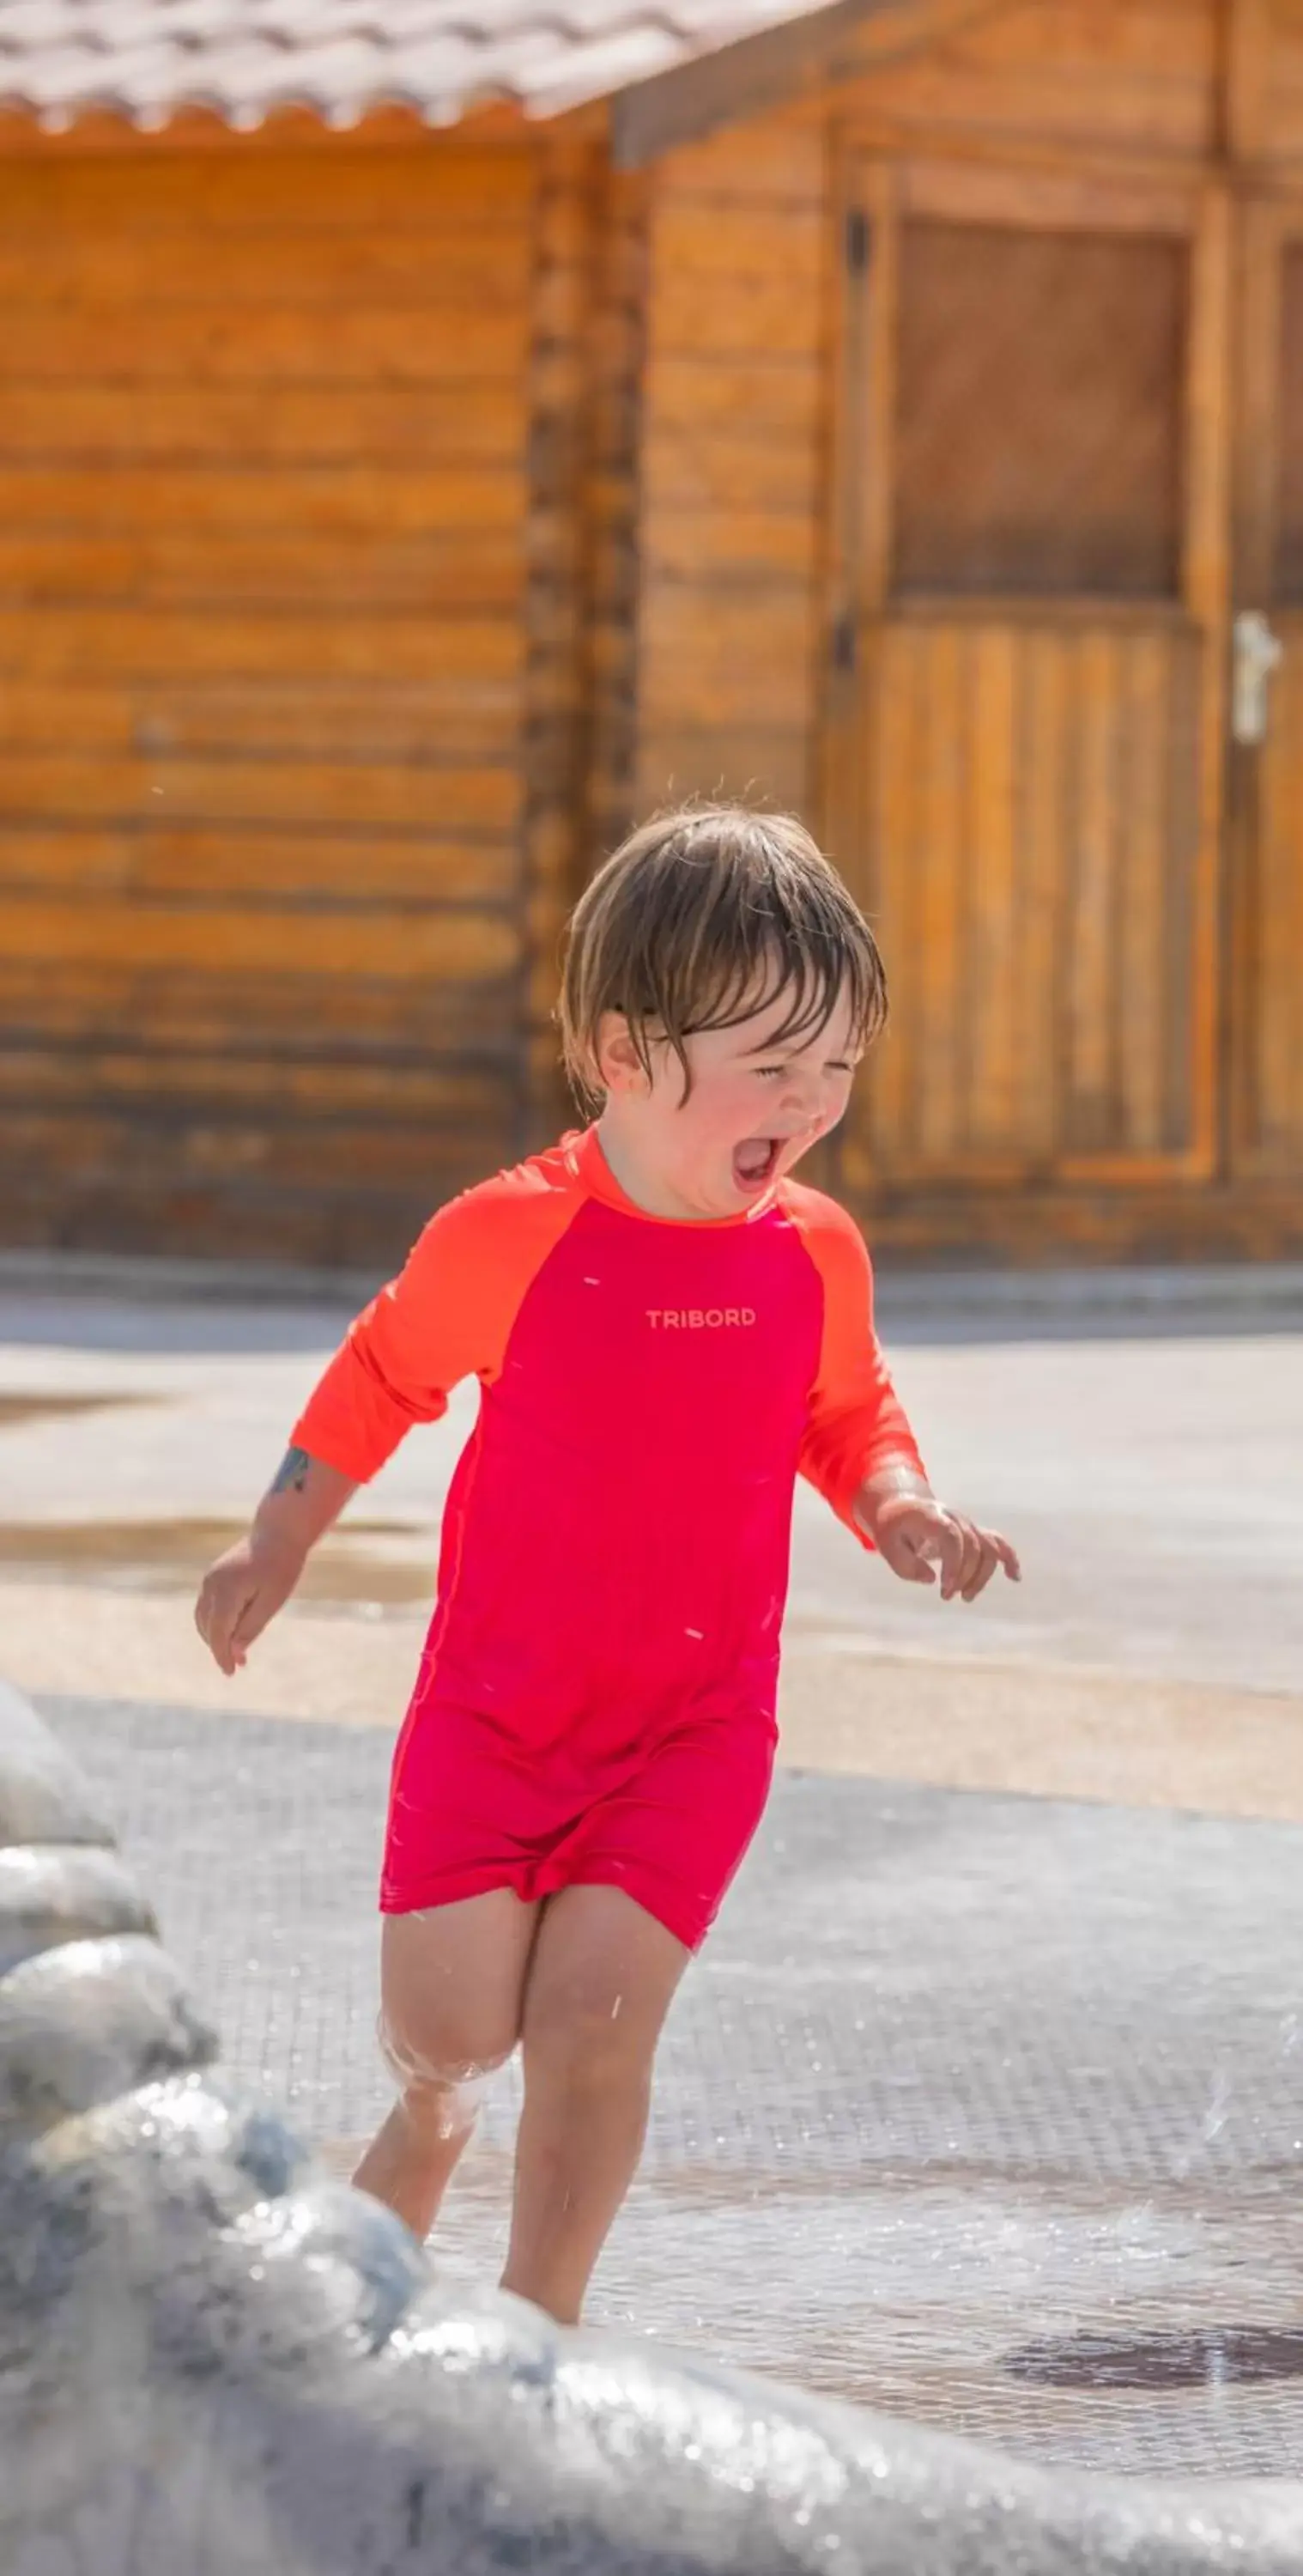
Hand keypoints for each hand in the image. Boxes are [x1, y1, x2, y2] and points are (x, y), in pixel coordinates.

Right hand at [194, 1531, 304, 1674]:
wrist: (279, 1532)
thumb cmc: (282, 1567)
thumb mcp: (273, 1601)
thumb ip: (251, 1627)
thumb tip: (234, 1653)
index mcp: (227, 1590)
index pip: (218, 1632)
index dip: (222, 1655)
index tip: (231, 1673)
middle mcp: (212, 1584)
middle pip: (208, 1627)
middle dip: (220, 1649)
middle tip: (238, 1666)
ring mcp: (209, 1579)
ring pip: (203, 1618)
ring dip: (215, 1637)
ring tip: (235, 1652)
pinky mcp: (212, 1577)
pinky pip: (207, 1606)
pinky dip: (215, 1622)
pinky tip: (232, 1632)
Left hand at [861, 1491, 1020, 1602]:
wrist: (901, 1506)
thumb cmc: (892, 1528)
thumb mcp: (886, 1545)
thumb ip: (905, 1565)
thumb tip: (931, 1578)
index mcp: (932, 1516)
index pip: (952, 1537)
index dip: (954, 1564)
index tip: (945, 1588)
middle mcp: (955, 1517)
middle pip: (973, 1546)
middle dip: (963, 1576)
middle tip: (946, 1597)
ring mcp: (967, 1524)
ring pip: (988, 1549)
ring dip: (982, 1576)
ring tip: (966, 1598)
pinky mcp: (974, 1533)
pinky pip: (997, 1543)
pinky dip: (1008, 1559)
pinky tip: (1015, 1578)